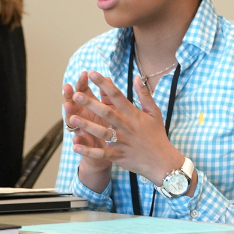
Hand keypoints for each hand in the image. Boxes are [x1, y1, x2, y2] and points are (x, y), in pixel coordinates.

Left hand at [69, 71, 184, 185]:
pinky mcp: (118, 156)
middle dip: (91, 103)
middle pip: (106, 113)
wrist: (162, 161)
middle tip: (76, 94)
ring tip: (71, 118)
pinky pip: (101, 153)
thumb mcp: (154, 112)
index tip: (92, 73)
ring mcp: (121, 142)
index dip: (104, 84)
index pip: (117, 96)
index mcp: (133, 114)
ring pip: (101, 132)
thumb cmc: (157, 135)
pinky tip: (75, 146)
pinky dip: (88, 151)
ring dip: (86, 125)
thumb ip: (144, 95)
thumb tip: (137, 77)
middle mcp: (125, 126)